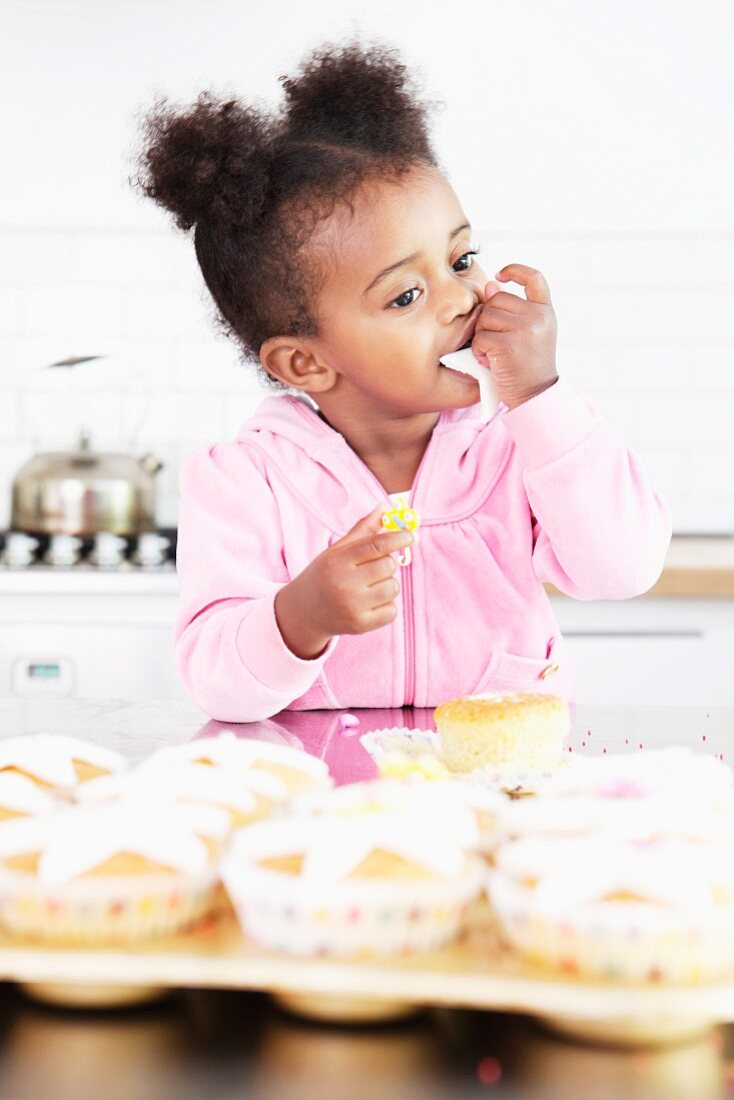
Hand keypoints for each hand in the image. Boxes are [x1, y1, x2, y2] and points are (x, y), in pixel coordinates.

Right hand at [274, 505, 413, 658]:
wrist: (303, 612)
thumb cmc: (324, 576)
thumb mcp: (336, 551)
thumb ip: (362, 530)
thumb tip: (385, 509)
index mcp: (337, 561)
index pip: (376, 545)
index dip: (398, 538)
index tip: (410, 535)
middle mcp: (344, 584)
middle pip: (388, 566)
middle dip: (387, 564)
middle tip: (373, 568)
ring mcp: (352, 607)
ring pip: (393, 588)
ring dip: (387, 585)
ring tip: (369, 587)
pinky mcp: (360, 625)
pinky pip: (392, 611)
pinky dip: (386, 606)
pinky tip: (369, 604)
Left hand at [471, 264, 558, 409]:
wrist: (534, 396)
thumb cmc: (527, 366)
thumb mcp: (528, 334)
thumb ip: (512, 309)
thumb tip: (491, 284)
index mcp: (546, 311)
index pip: (534, 278)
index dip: (515, 270)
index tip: (500, 275)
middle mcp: (538, 317)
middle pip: (497, 300)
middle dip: (489, 319)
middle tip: (498, 342)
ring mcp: (524, 330)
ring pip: (485, 318)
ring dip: (483, 336)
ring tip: (495, 353)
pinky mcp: (508, 345)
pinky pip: (480, 337)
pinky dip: (480, 351)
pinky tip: (491, 362)